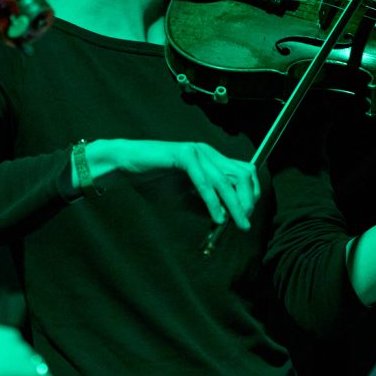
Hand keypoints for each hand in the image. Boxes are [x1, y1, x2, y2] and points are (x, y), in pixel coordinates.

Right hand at [100, 140, 258, 229]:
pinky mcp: (184, 155)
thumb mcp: (183, 199)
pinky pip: (204, 181)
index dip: (250, 196)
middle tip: (244, 223)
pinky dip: (213, 201)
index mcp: (211, 160)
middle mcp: (208, 153)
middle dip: (247, 201)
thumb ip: (204, 206)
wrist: (125, 166)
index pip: (244, 174)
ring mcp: (197, 152)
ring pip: (226, 179)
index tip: (245, 217)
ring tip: (237, 223)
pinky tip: (217, 217)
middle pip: (242, 174)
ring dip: (235, 204)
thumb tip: (225, 219)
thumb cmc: (152, 181)